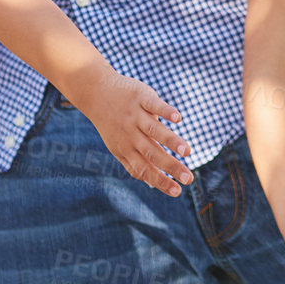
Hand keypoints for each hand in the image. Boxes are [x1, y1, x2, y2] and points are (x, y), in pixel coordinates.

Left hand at [73, 70, 194, 196]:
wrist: (95, 91)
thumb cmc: (112, 123)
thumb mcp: (117, 146)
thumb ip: (134, 164)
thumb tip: (151, 184)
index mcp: (126, 149)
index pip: (145, 169)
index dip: (160, 181)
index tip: (178, 191)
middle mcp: (130, 134)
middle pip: (152, 153)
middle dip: (171, 167)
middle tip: (189, 178)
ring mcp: (135, 115)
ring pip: (154, 130)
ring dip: (171, 141)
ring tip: (187, 152)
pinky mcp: (141, 97)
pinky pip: (154, 105)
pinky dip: (166, 111)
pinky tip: (178, 118)